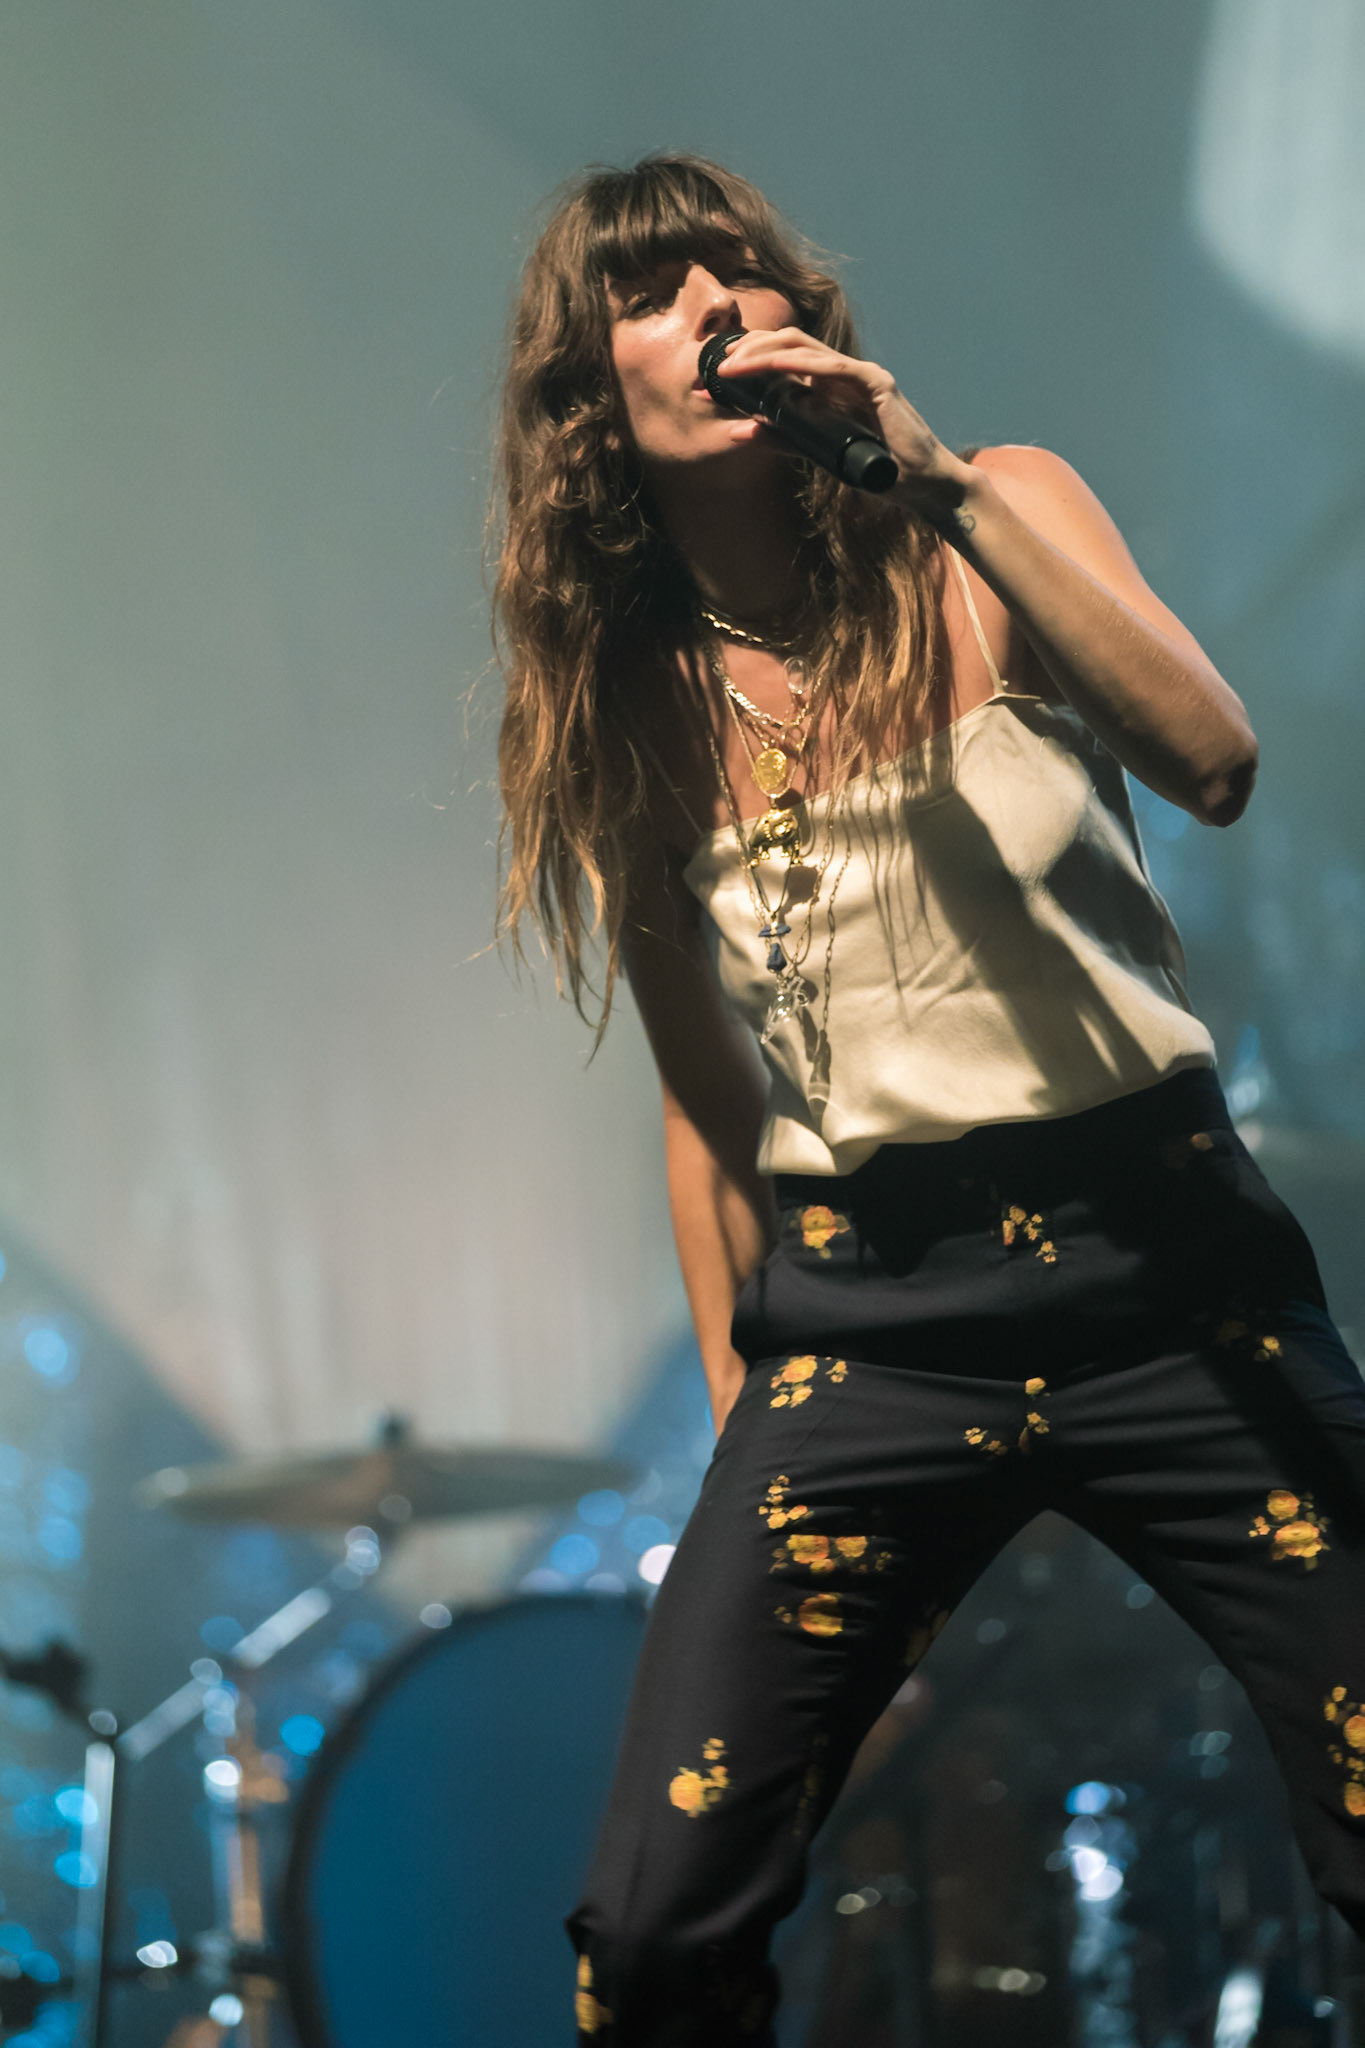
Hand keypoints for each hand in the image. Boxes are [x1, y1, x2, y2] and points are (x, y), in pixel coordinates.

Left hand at [714, 327, 980, 529]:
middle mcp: (843, 372)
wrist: (921, 484)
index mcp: (830, 385)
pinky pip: (831, 367)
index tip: (715, 380)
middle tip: (717, 367)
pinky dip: (799, 365)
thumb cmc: (877, 469)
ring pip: (803, 348)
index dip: (747, 363)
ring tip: (732, 368)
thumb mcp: (817, 453)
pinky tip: (774, 368)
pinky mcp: (875, 383)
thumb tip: (737, 430)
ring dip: (763, 355)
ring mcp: (859, 374)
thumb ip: (781, 439)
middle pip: (788, 343)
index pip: (783, 360)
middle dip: (748, 350)